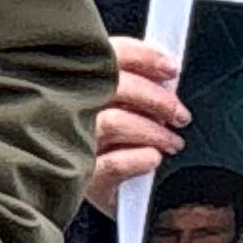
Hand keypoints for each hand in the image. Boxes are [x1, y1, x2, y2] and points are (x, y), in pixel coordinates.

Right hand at [85, 36, 186, 217]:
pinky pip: (114, 164)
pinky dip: (140, 158)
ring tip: (172, 143)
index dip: (146, 57)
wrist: (71, 189)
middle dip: (158, 99)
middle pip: (115, 85)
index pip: (111, 53)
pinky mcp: (78, 179)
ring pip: (114, 122)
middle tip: (180, 115)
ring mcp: (67, 142)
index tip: (171, 69)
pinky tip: (152, 159)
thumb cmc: (96, 143)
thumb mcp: (108, 106)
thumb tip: (166, 70)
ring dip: (154, 132)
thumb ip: (129, 83)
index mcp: (70, 79)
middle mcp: (63, 105)